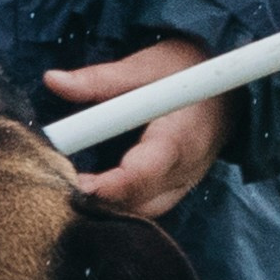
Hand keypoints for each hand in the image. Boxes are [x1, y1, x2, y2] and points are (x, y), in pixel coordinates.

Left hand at [39, 38, 228, 219]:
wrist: (227, 87)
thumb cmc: (184, 73)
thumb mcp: (144, 67)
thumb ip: (99, 79)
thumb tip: (53, 80)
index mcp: (178, 140)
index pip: (143, 174)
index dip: (106, 186)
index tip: (71, 183)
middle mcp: (183, 172)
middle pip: (137, 204)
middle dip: (97, 202)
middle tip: (57, 187)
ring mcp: (182, 187)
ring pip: (139, 213)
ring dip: (106, 207)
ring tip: (69, 190)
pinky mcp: (175, 191)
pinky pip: (145, 209)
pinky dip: (119, 206)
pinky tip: (91, 195)